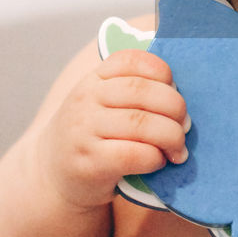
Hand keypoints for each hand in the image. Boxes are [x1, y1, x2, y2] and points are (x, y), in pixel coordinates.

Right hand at [37, 49, 189, 210]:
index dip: (161, 71)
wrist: (52, 175)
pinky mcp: (89, 162)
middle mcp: (86, 99)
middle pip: (143, 91)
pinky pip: (134, 154)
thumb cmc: (93, 137)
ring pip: (142, 124)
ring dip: (171, 136)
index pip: (131, 61)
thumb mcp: (102, 104)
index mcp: (94, 79)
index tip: (174, 89)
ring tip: (178, 149)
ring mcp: (84, 130)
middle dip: (175, 107)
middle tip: (185, 125)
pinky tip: (158, 161)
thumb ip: (132, 92)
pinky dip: (155, 158)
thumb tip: (181, 94)